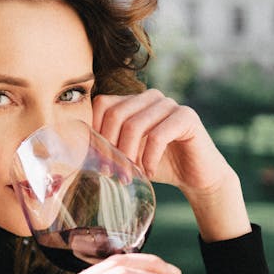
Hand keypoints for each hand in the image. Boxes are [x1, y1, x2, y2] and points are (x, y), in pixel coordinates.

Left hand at [92, 90, 251, 241]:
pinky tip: (149, 171)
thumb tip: (76, 151)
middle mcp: (150, 97)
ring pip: (134, 125)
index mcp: (133, 101)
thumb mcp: (128, 154)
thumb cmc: (158, 164)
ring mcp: (169, 104)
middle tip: (114, 173)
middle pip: (115, 114)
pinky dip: (149, 158)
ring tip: (131, 175)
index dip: (96, 133)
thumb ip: (108, 145)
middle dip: (111, 147)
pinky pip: (157, 135)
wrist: (197, 176)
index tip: (100, 162)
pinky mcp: (187, 117)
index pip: (102, 104)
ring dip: (129, 156)